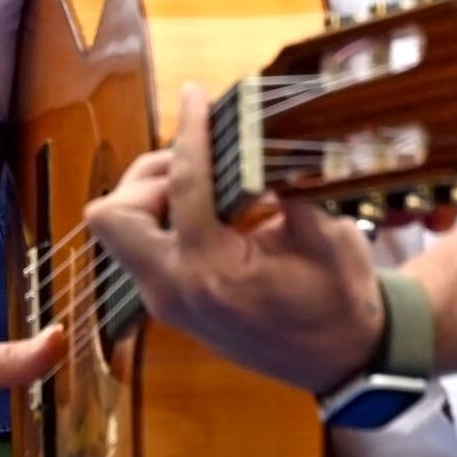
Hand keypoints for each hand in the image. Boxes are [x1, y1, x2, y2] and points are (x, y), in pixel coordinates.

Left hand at [84, 83, 385, 391]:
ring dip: (150, 193)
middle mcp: (172, 291)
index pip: (183, 188)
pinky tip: (206, 203)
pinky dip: (161, 216)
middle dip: (146, 177)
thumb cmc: (340, 302)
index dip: (190, 132)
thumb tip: (255, 136)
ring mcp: (164, 299)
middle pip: (112, 215)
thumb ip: (286, 186)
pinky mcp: (167, 298)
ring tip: (206, 178)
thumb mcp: (326, 238)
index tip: (196, 95)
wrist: (344, 361)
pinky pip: (140, 245)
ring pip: (117, 229)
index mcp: (211, 275)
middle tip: (197, 161)